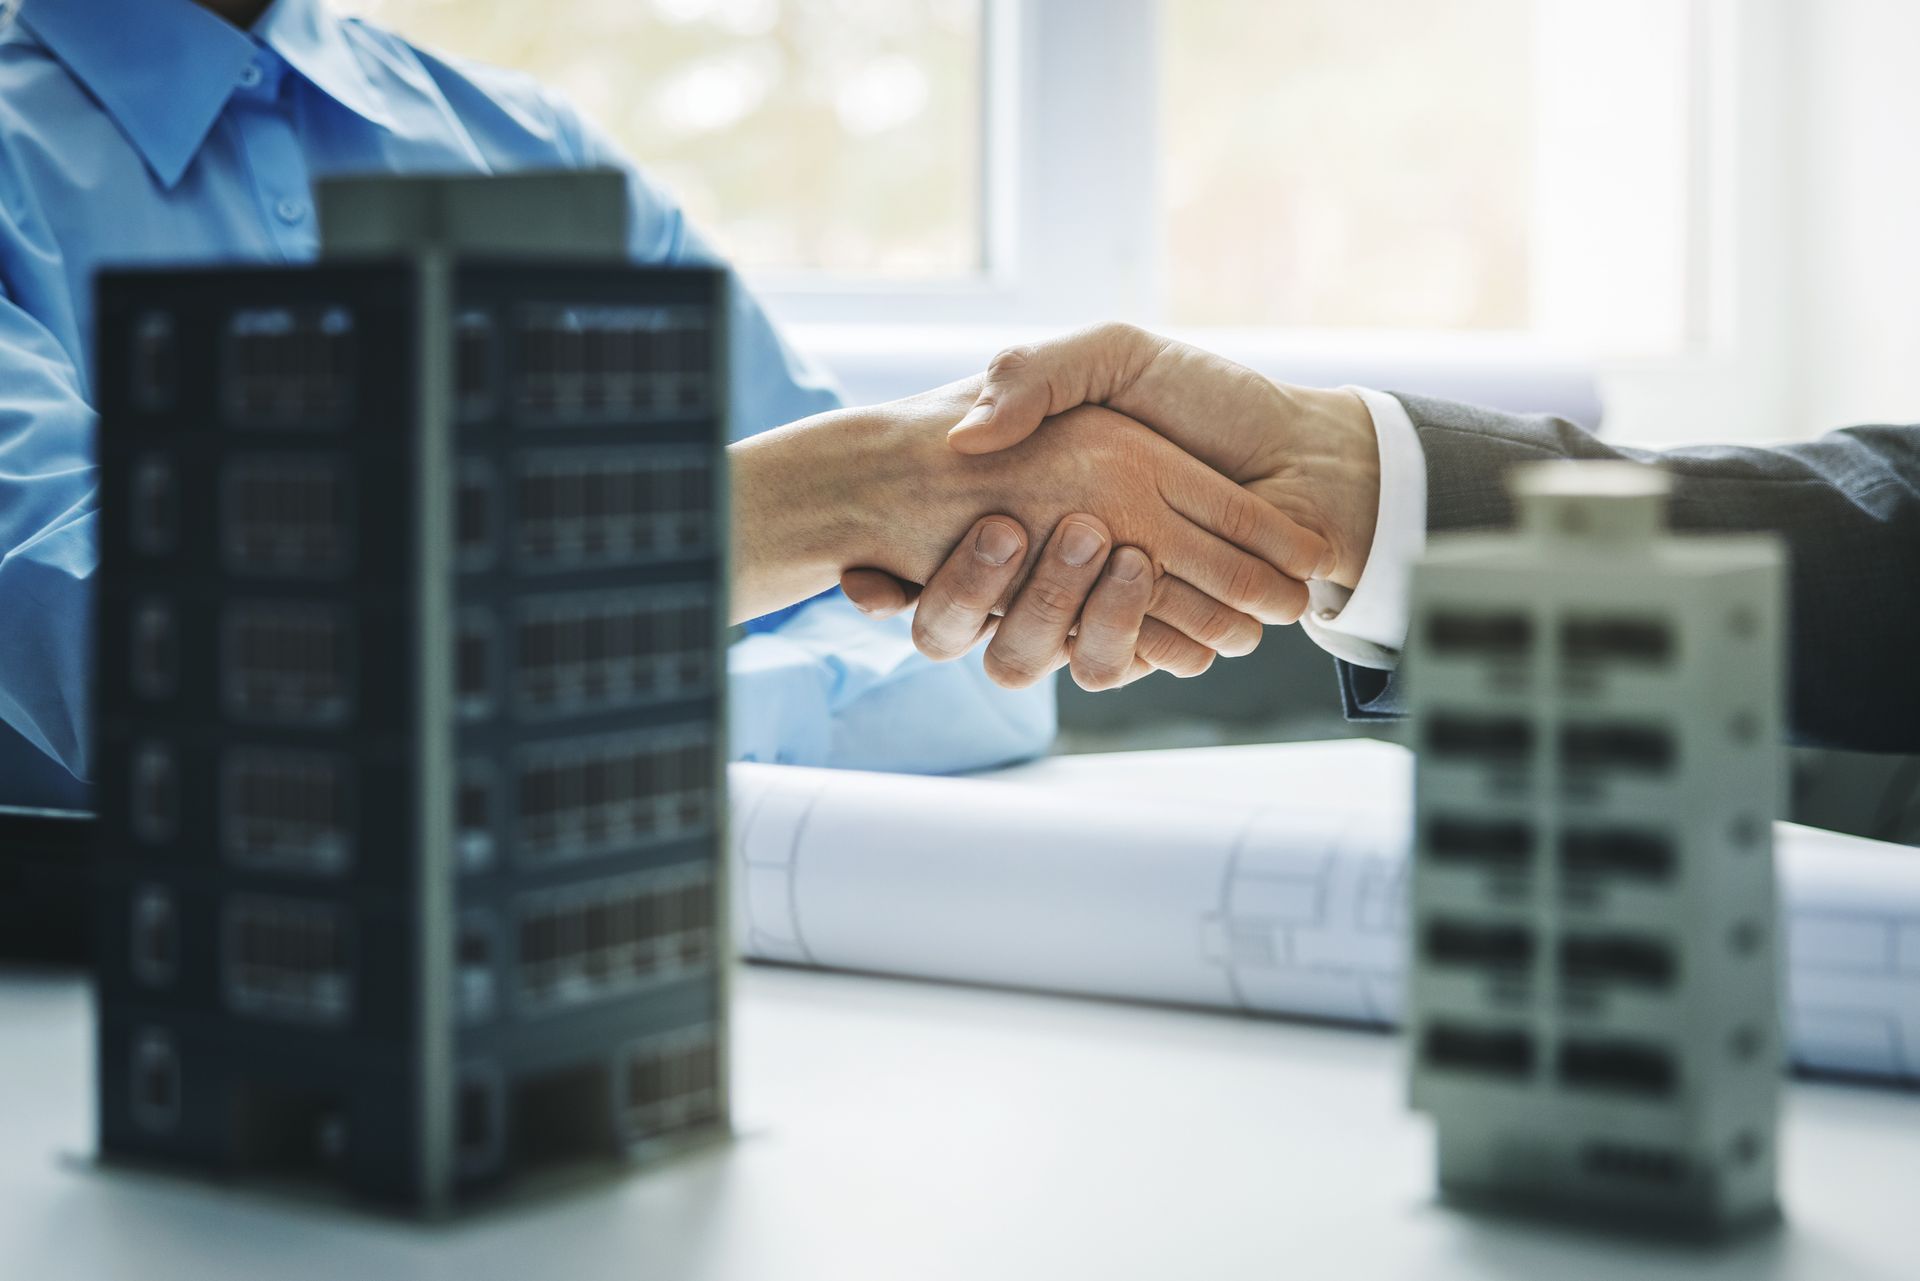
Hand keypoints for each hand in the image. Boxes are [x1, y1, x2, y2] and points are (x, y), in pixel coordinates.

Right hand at [729, 378, 1328, 649]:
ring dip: (1063, 609)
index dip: (879, 583)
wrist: (1310, 456)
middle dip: (970, 591)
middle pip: (954, 628)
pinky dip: (1142, 633)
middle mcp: (1040, 573)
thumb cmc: (1208, 399)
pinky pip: (1119, 666)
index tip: (863, 577)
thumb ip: (1033, 376)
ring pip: (1027, 657)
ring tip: (1125, 551)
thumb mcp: (1114, 356)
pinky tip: (1161, 582)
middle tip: (1008, 529)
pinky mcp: (1152, 642)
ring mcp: (1093, 613)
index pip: (919, 563)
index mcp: (1015, 509)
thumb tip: (963, 436)